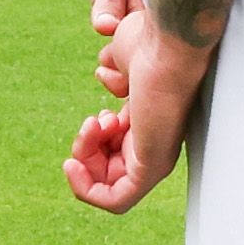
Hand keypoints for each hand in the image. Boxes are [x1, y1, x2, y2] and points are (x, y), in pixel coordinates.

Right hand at [70, 0, 219, 216]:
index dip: (93, 144)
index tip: (92, 120)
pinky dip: (87, 189)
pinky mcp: (152, 168)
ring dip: (84, 157)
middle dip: (85, 149)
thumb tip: (107, 74)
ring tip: (94, 124)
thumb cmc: (150, 45)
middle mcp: (155, 148)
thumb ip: (116, 78)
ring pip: (107, 185)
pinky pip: (116, 201)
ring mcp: (156, 160)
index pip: (115, 156)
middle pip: (108, 172)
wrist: (169, 43)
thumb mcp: (125, 66)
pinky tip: (74, 162)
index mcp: (149, 128)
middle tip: (93, 122)